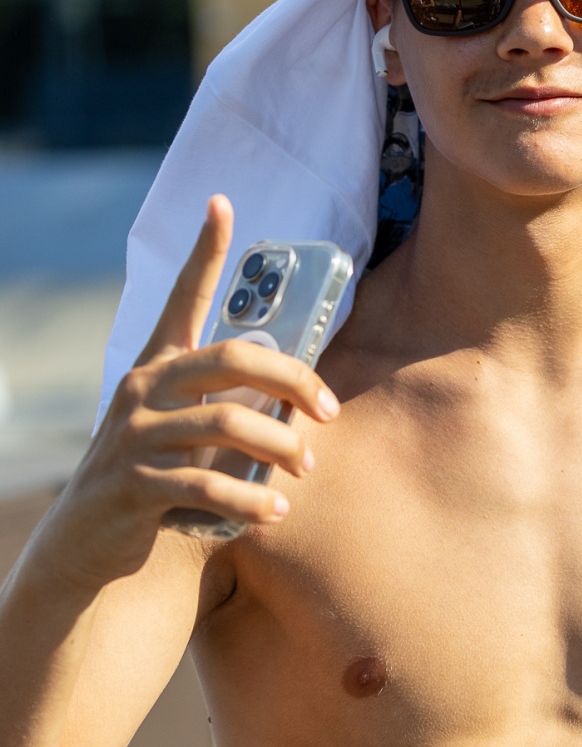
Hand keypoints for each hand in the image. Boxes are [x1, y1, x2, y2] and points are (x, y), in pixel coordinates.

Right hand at [41, 196, 338, 590]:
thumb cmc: (155, 476)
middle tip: (328, 411)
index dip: (204, 251)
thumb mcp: (184, 430)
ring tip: (305, 470)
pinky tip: (276, 512)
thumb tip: (304, 399)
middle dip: (292, 381)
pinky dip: (249, 499)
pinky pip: (205, 483)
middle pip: (232, 359)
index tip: (222, 203)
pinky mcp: (132, 483)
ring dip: (280, 449)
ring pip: (227, 425)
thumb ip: (228, 405)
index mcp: (158, 366)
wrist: (89, 543)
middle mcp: (143, 389)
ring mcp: (133, 435)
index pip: (182, 297)